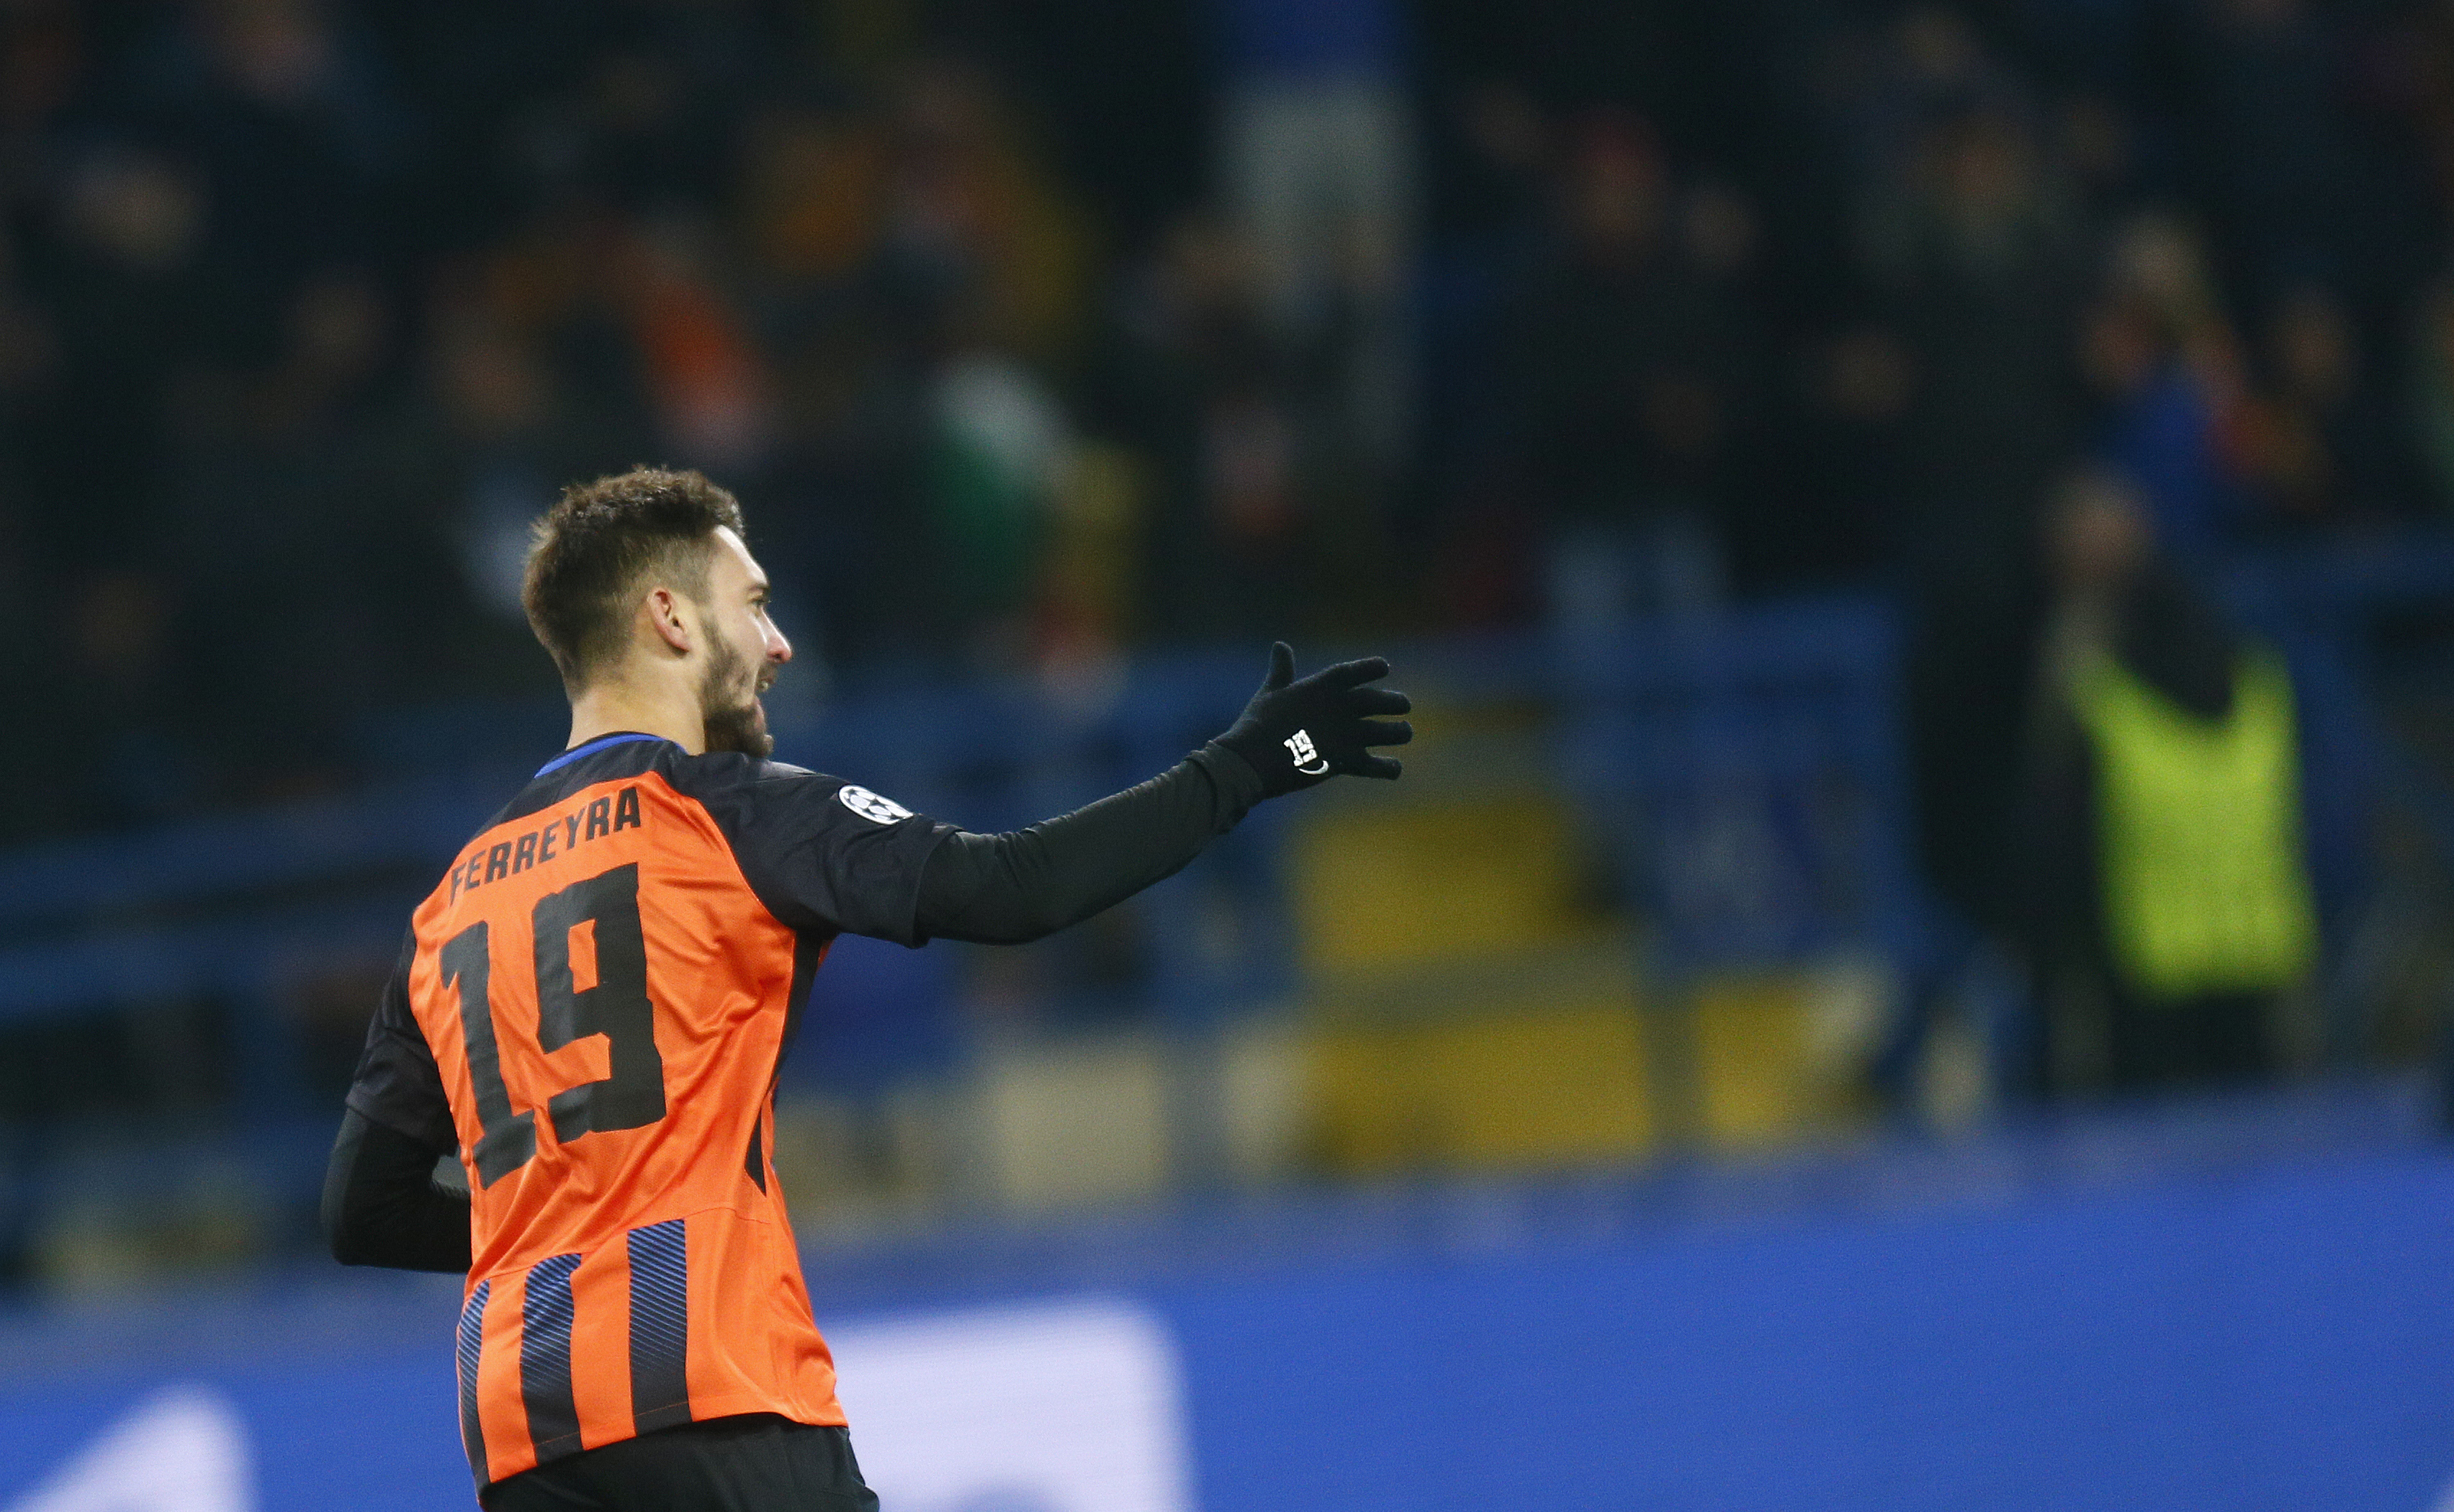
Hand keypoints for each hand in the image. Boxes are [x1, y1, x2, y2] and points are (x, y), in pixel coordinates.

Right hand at [1213, 642, 1412, 797]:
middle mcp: (1341, 707)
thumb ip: (1282, 669)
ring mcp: (1347, 734)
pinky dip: (1389, 768)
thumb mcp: (1271, 691)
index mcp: (1322, 686)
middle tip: (1404, 705)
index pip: (1357, 671)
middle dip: (1396, 703)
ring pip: (1388, 732)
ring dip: (1399, 732)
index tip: (1385, 668)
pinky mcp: (1346, 761)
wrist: (1251, 759)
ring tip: (1404, 732)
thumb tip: (1280, 645)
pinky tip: (1394, 768)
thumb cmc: (1257, 723)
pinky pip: (1378, 766)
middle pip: (1381, 701)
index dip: (1374, 667)